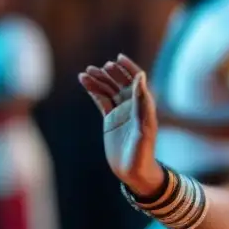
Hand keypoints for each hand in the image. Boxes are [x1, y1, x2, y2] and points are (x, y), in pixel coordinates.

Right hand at [78, 54, 164, 195]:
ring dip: (99, 80)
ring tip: (86, 72)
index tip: (118, 58)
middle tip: (100, 68)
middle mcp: (133, 106)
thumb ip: (142, 102)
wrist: (134, 171)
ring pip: (108, 90)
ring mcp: (121, 112)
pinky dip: (93, 90)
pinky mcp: (110, 120)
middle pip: (121, 83)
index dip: (129, 68)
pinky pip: (101, 100)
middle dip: (111, 73)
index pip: (137, 81)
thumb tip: (140, 77)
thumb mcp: (144, 126)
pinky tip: (84, 81)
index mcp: (144, 105)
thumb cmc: (143, 151)